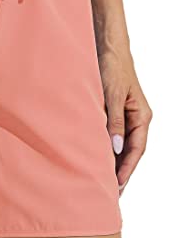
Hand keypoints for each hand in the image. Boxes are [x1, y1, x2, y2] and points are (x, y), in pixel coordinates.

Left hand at [98, 51, 152, 196]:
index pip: (136, 149)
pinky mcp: (113, 110)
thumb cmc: (113, 66)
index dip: (127, 168)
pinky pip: (111, 133)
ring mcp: (125, 114)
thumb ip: (114, 121)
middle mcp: (135, 118)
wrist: (107, 46)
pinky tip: (95, 155)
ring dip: (112, 160)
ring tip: (102, 178)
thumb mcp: (112, 94)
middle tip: (110, 191)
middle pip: (130, 150)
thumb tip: (114, 147)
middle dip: (121, 170)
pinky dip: (105, 146)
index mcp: (141, 116)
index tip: (117, 185)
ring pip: (120, 143)